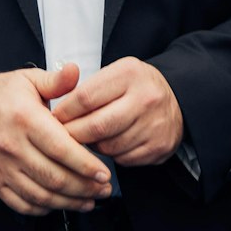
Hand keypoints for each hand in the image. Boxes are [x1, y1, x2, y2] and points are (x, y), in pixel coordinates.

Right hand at [0, 63, 113, 215]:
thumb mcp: (27, 80)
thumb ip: (55, 80)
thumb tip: (76, 71)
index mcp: (25, 119)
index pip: (62, 149)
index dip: (86, 165)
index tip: (105, 172)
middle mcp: (13, 147)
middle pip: (55, 177)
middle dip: (85, 187)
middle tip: (104, 188)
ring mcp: (3, 168)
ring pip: (42, 195)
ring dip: (69, 202)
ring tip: (89, 199)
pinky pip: (23, 204)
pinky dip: (44, 209)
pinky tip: (60, 204)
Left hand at [50, 56, 183, 165]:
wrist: (177, 100)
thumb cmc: (136, 86)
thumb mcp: (115, 73)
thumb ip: (88, 87)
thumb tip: (55, 111)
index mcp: (129, 73)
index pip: (85, 97)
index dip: (64, 111)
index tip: (52, 118)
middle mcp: (145, 98)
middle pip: (96, 126)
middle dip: (73, 134)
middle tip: (60, 137)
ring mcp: (154, 125)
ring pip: (108, 146)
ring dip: (91, 146)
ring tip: (86, 138)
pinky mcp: (159, 147)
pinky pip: (123, 158)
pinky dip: (111, 154)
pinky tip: (109, 143)